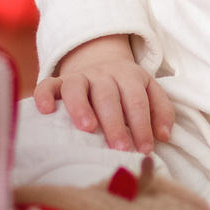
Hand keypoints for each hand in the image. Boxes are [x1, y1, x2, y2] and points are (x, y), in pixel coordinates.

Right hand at [33, 35, 174, 152]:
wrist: (99, 60)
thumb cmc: (126, 87)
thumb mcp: (148, 91)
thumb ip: (161, 111)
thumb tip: (164, 136)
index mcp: (129, 76)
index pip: (136, 101)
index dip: (142, 125)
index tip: (145, 149)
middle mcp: (103, 74)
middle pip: (109, 97)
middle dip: (115, 123)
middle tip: (121, 147)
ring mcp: (79, 77)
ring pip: (77, 88)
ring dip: (81, 107)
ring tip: (87, 128)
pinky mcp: (58, 81)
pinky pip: (47, 85)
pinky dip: (45, 96)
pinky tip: (46, 111)